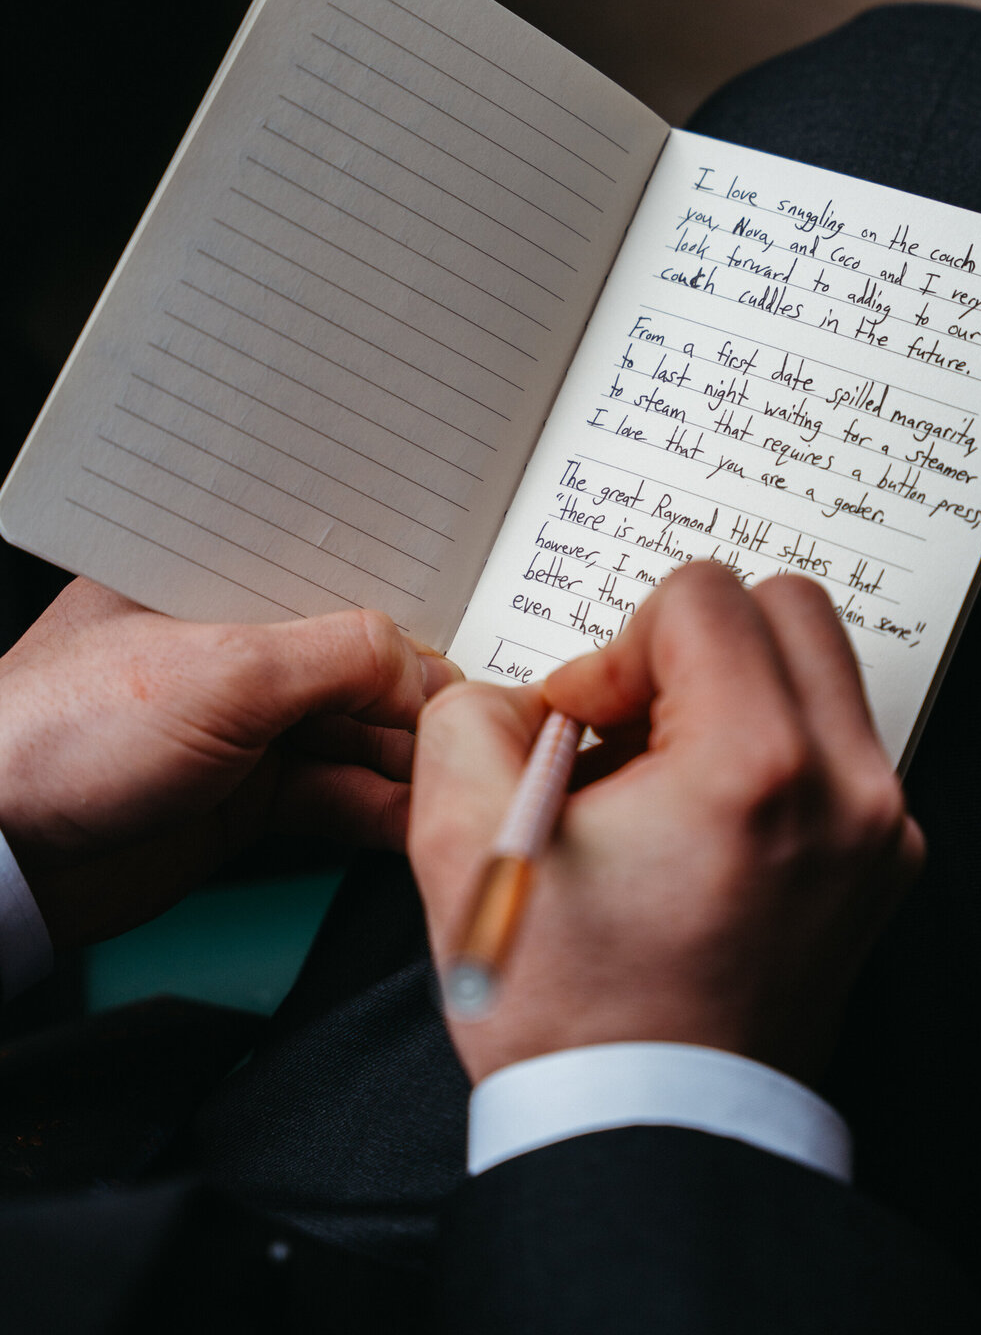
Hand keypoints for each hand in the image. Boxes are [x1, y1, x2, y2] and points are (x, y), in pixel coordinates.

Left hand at [0, 579, 460, 945]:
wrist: (0, 861)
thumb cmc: (64, 736)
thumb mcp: (225, 671)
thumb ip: (341, 656)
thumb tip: (425, 669)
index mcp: (212, 574)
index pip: (335, 569)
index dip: (407, 595)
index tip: (472, 623)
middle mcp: (233, 642)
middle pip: (359, 654)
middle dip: (420, 688)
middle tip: (483, 715)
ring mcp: (244, 722)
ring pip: (358, 729)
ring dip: (411, 755)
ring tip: (466, 770)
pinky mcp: (249, 796)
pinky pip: (339, 792)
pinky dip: (382, 807)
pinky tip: (422, 813)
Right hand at [410, 562, 923, 1088]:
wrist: (655, 1135)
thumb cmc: (572, 1017)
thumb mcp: (463, 847)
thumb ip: (471, 719)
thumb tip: (527, 697)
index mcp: (756, 769)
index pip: (702, 596)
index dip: (615, 649)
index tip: (580, 727)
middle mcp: (846, 789)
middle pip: (784, 605)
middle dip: (687, 644)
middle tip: (629, 727)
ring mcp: (880, 829)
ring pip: (814, 667)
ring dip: (729, 690)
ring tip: (661, 779)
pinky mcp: (883, 860)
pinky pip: (831, 741)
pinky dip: (764, 748)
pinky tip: (699, 822)